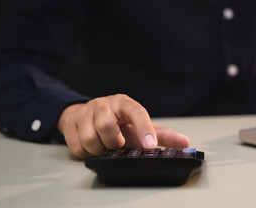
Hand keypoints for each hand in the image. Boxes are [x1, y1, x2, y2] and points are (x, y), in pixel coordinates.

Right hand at [57, 94, 189, 158]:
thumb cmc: (119, 123)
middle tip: (117, 145)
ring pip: (89, 137)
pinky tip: (91, 147)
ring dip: (99, 149)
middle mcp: (104, 104)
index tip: (150, 146)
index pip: (137, 112)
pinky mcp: (71, 123)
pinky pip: (77, 146)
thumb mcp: (140, 127)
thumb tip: (185, 143)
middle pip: (107, 126)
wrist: (88, 116)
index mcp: (125, 103)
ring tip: (104, 146)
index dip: (144, 129)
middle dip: (113, 142)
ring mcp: (86, 112)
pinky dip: (86, 153)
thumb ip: (162, 135)